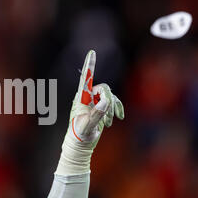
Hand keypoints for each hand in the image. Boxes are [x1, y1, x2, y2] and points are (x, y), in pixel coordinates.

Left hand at [56, 50, 123, 175]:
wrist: (80, 146)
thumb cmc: (79, 136)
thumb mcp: (88, 126)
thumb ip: (97, 113)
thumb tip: (106, 101)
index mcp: (80, 98)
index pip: (86, 78)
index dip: (90, 65)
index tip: (92, 52)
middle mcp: (86, 97)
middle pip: (104, 89)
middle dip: (109, 102)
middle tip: (109, 119)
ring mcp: (94, 102)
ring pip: (110, 96)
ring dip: (112, 109)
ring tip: (109, 123)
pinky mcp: (100, 108)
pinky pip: (113, 102)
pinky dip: (117, 109)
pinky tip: (119, 118)